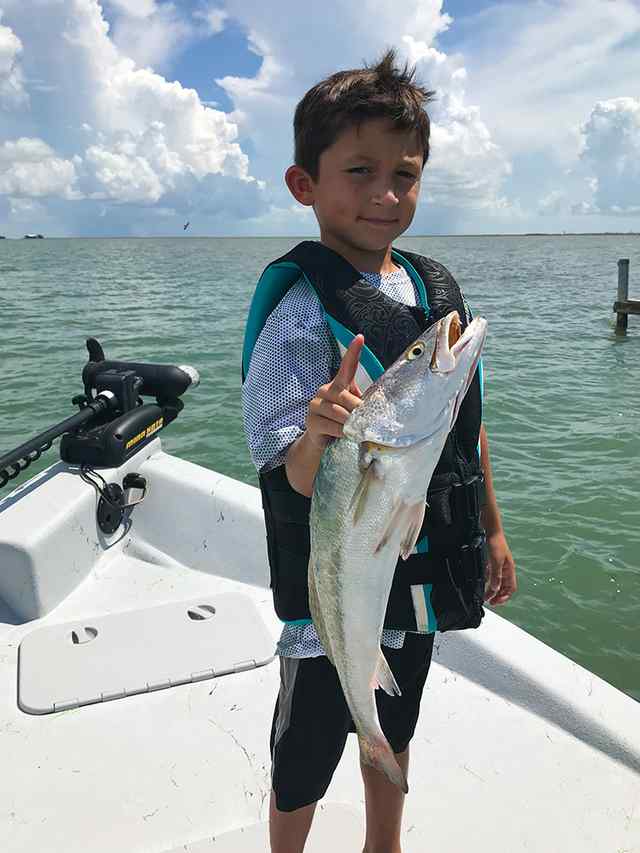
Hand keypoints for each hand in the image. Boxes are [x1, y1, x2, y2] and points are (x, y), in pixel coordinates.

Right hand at [305, 334, 363, 449]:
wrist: (322, 442)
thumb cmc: (342, 422)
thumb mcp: (354, 409)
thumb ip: (364, 403)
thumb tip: (381, 404)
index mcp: (338, 384)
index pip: (346, 366)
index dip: (353, 352)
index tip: (360, 338)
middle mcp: (324, 390)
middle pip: (344, 396)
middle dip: (358, 409)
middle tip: (369, 419)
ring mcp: (315, 405)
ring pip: (338, 412)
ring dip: (351, 422)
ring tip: (359, 430)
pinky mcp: (311, 421)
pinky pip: (331, 425)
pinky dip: (342, 431)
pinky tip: (347, 435)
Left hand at [484, 530, 516, 604]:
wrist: (491, 530)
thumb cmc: (497, 543)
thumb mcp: (496, 561)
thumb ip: (496, 575)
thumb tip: (495, 589)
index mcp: (509, 570)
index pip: (511, 588)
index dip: (505, 596)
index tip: (496, 602)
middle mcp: (505, 569)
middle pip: (504, 587)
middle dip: (498, 595)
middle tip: (489, 601)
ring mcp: (499, 565)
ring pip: (497, 581)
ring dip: (492, 589)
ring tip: (485, 595)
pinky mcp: (492, 561)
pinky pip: (491, 574)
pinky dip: (488, 580)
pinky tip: (482, 583)